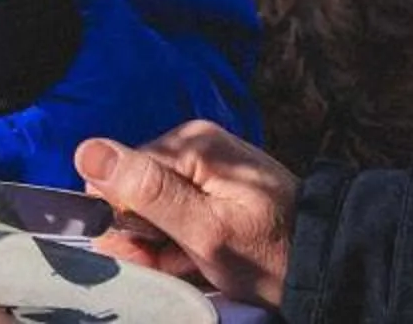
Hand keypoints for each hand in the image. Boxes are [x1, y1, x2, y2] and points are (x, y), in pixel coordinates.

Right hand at [77, 121, 297, 307]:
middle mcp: (196, 146)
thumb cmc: (270, 254)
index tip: (148, 249)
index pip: (120, 172)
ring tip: (193, 263)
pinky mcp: (215, 189)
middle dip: (147, 234)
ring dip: (164, 243)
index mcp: (191, 144)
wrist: (326, 269)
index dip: (125, 217)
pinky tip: (197, 258)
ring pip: (154, 207)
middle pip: (137, 190)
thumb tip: (87, 151)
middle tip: (177, 261)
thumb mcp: (204, 230)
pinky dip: (181, 241)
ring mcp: (208, 167)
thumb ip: (146, 191)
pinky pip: (177, 213)